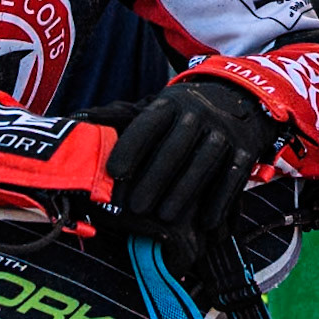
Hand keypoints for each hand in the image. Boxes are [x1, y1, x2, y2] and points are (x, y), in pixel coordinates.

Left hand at [105, 81, 278, 231]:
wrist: (241, 96)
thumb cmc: (184, 113)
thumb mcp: (157, 106)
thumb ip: (119, 118)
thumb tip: (73, 122)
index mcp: (171, 103)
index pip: (149, 123)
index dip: (132, 146)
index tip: (114, 171)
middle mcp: (199, 113)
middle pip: (176, 146)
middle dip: (155, 177)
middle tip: (136, 207)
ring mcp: (224, 131)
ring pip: (204, 162)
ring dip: (184, 192)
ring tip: (166, 218)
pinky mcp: (246, 149)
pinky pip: (232, 176)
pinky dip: (219, 200)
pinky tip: (204, 222)